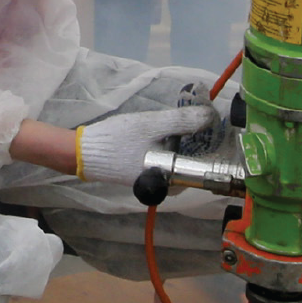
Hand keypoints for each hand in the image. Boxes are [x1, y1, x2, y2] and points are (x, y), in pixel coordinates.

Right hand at [70, 103, 214, 184]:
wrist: (84, 151)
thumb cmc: (119, 141)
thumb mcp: (151, 125)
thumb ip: (181, 121)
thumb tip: (210, 116)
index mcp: (171, 180)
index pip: (202, 166)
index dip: (212, 145)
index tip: (217, 127)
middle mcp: (166, 186)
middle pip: (193, 164)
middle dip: (199, 143)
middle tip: (202, 119)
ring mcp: (156, 180)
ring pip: (180, 161)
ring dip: (186, 143)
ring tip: (190, 123)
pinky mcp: (147, 173)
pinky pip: (168, 160)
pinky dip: (172, 146)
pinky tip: (171, 132)